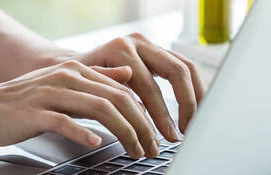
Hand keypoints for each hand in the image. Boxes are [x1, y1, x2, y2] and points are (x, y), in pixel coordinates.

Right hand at [0, 60, 159, 157]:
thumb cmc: (22, 103)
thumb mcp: (62, 86)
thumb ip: (95, 80)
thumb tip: (128, 75)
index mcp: (75, 70)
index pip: (121, 90)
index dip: (143, 114)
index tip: (153, 135)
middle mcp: (65, 77)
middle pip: (116, 99)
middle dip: (140, 125)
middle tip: (151, 147)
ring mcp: (49, 93)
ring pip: (98, 109)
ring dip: (123, 132)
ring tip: (134, 150)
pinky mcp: (34, 112)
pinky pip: (63, 121)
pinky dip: (82, 132)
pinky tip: (94, 142)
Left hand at [75, 33, 205, 141]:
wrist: (74, 65)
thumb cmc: (78, 79)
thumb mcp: (87, 84)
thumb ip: (108, 84)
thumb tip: (129, 83)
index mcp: (120, 49)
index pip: (150, 85)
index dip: (162, 114)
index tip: (169, 136)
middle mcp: (138, 43)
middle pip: (176, 71)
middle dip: (186, 104)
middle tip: (187, 129)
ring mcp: (150, 45)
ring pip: (186, 67)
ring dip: (196, 96)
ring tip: (196, 120)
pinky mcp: (158, 52)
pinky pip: (184, 67)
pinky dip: (192, 89)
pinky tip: (194, 108)